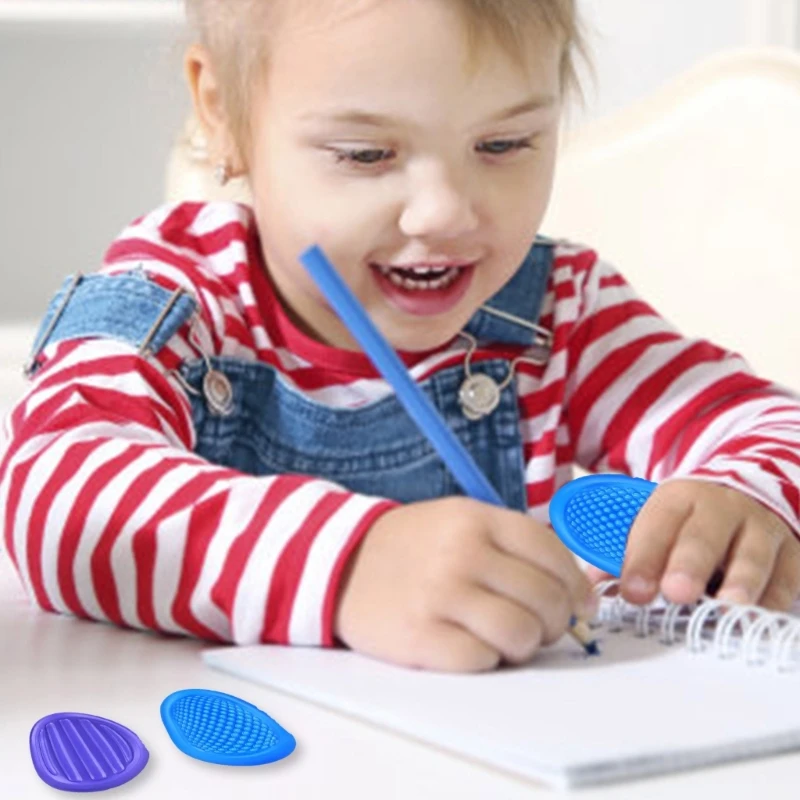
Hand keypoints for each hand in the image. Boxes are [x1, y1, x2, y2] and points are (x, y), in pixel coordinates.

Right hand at [334, 497, 594, 672]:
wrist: (341, 564)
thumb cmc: (413, 547)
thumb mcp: (460, 522)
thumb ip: (514, 546)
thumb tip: (577, 592)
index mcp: (476, 519)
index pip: (552, 553)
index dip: (575, 584)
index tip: (579, 603)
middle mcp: (461, 552)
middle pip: (545, 599)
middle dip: (555, 621)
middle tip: (540, 626)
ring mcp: (439, 594)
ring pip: (521, 634)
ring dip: (524, 645)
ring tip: (507, 639)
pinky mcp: (420, 636)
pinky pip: (483, 659)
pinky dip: (486, 658)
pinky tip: (470, 644)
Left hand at [586, 480, 799, 610]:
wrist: (746, 493)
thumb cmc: (689, 520)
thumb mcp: (655, 524)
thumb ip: (623, 554)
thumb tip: (591, 585)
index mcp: (678, 499)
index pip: (656, 524)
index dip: (643, 557)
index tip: (633, 591)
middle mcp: (721, 509)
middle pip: (704, 535)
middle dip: (689, 564)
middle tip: (676, 592)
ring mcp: (760, 528)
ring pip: (752, 554)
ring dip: (741, 581)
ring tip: (729, 607)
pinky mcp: (792, 551)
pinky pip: (788, 576)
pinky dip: (776, 597)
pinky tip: (760, 618)